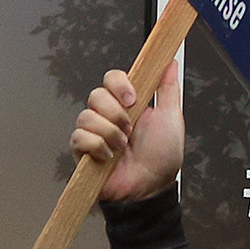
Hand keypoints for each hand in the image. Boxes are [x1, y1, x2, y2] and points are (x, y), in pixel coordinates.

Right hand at [74, 51, 186, 204]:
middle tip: (130, 130)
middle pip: (96, 94)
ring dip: (109, 133)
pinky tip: (109, 157)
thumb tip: (169, 61)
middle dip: (116, 114)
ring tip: (122, 147)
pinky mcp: (82, 150)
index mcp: (127, 104)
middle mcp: (108, 115)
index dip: (119, 85)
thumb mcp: (171, 117)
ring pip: (86, 116)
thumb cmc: (162, 157)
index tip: (132, 99)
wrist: (151, 188)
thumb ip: (168, 87)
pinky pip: (78, 137)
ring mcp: (94, 132)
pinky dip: (97, 147)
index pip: (112, 78)